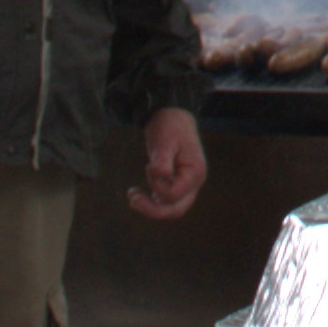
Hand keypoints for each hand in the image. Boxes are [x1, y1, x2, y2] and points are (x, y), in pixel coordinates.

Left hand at [131, 105, 209, 220]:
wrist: (173, 117)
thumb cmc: (170, 126)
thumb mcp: (165, 140)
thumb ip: (163, 160)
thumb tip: (159, 175)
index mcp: (195, 172)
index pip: (175, 194)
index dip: (158, 186)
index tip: (148, 167)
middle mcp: (193, 183)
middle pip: (177, 209)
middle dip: (154, 210)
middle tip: (133, 200)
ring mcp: (186, 185)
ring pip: (171, 208)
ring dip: (151, 207)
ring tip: (132, 197)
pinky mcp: (175, 184)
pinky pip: (165, 201)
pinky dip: (151, 201)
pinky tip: (137, 194)